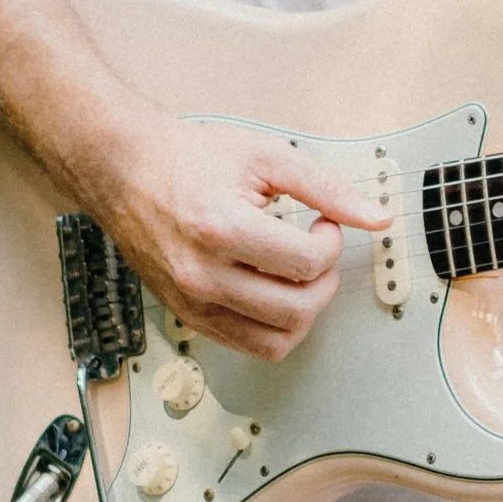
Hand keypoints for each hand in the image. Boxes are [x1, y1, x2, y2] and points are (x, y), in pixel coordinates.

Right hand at [98, 120, 386, 363]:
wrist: (125, 170)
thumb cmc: (190, 158)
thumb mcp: (266, 156)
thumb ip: (327, 187)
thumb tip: (377, 216)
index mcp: (222, 229)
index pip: (307, 265)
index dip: (331, 242)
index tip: (323, 222)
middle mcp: (202, 276)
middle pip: (296, 312)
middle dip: (325, 281)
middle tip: (317, 250)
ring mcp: (191, 303)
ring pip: (275, 342)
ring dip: (304, 311)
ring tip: (298, 273)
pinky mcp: (186, 316)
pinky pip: (246, 345)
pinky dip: (273, 324)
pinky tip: (273, 285)